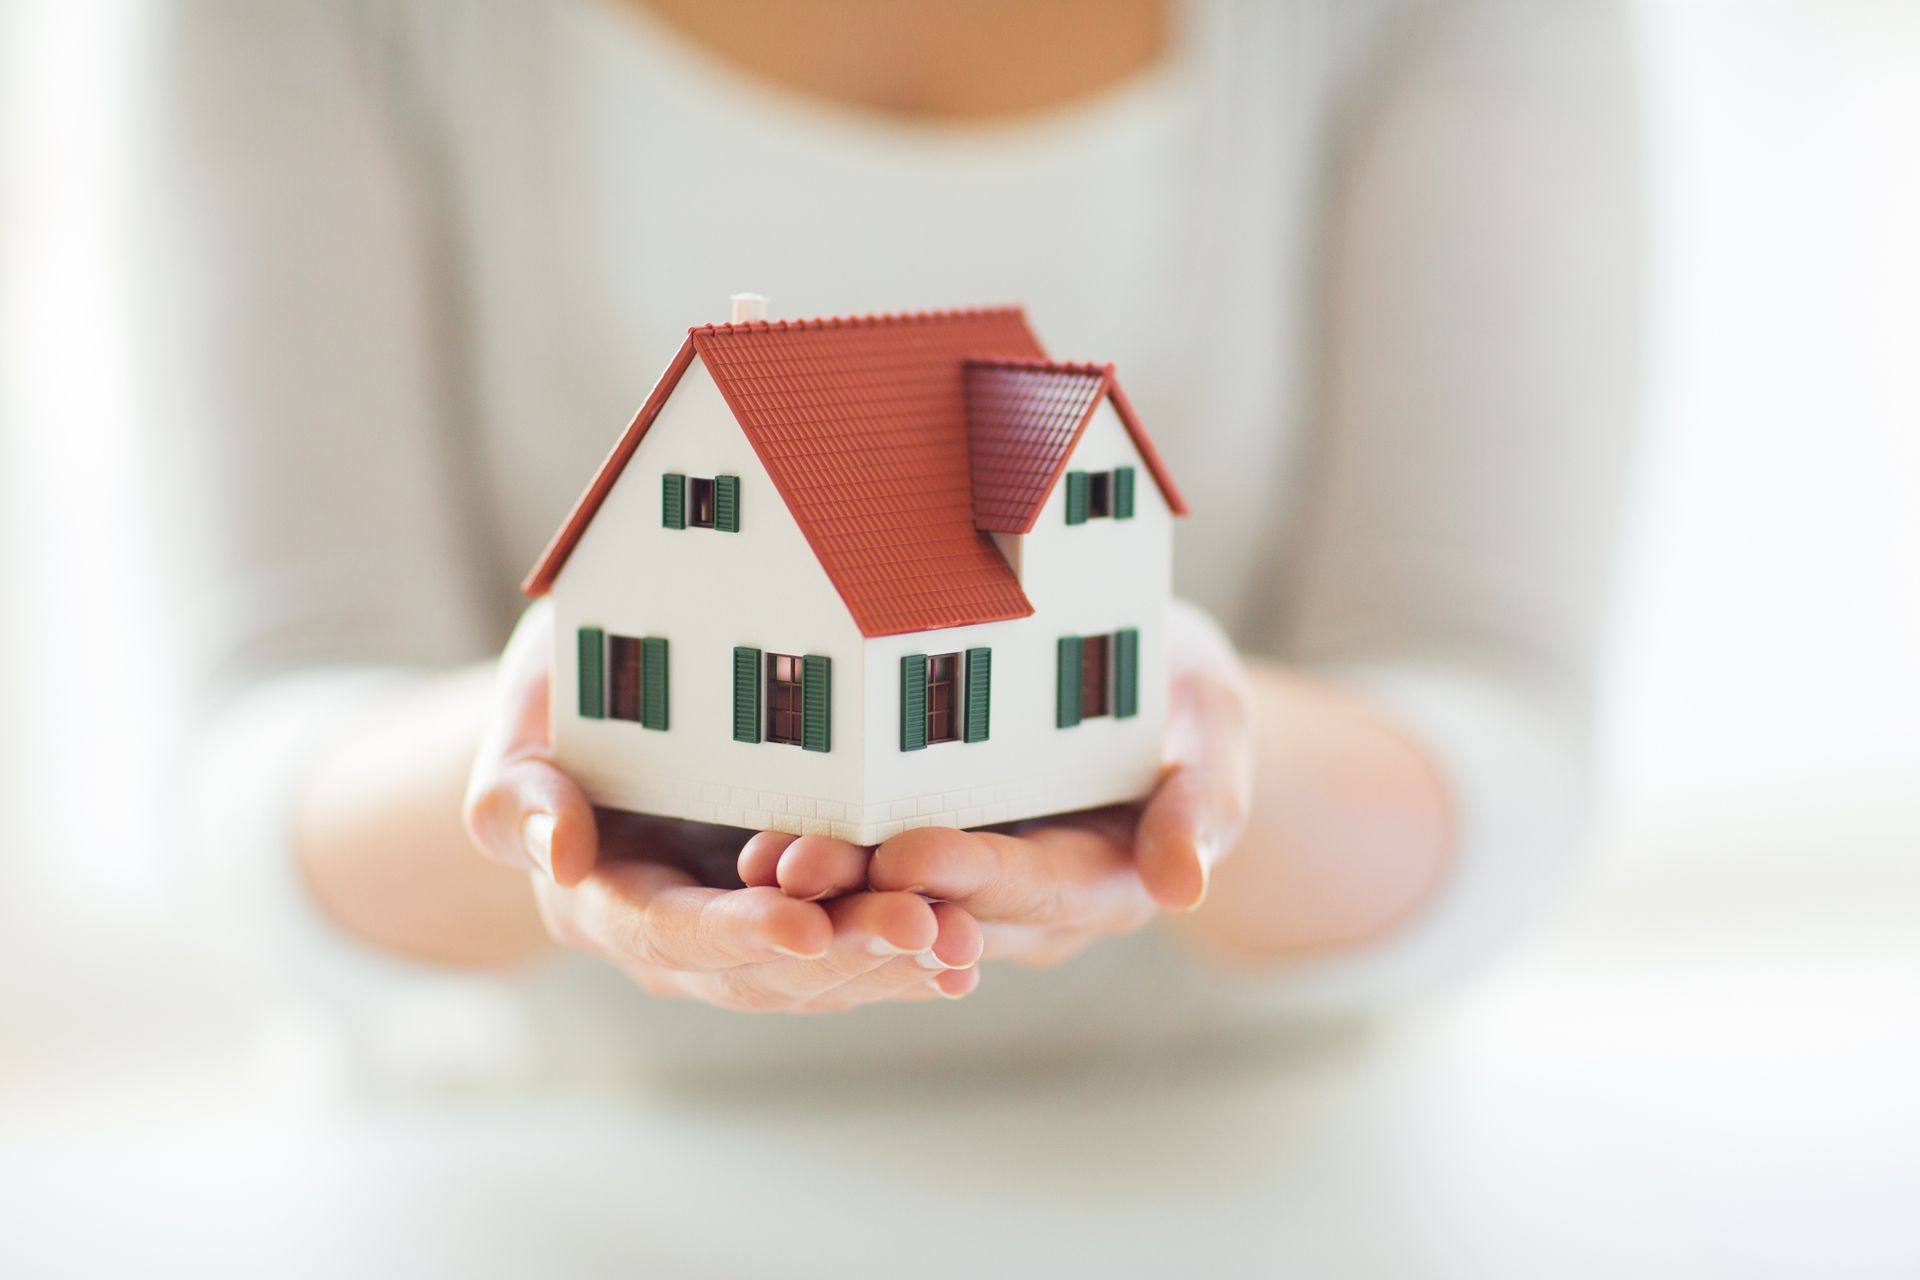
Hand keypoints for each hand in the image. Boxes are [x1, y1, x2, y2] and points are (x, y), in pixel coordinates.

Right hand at [462, 600, 980, 1010]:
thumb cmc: (564, 693)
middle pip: (757, 969)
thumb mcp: (526, 721)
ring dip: (889, 964)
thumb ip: (520, 795)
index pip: (666, 929)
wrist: (605, 703)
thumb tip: (561, 856)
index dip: (733, 933)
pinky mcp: (796, 918)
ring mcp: (738, 934)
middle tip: (918, 927)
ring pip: (816, 974)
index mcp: (598, 897)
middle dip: (841, 952)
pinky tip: (967, 953)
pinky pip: (851, 955)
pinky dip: (907, 958)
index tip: (801, 926)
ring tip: (959, 942)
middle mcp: (673, 934)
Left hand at [767, 599, 1254, 967]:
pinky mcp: (930, 854)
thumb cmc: (1187, 701)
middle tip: (801, 867)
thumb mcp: (1217, 732)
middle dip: (874, 892)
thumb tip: (1184, 889)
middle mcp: (1032, 902)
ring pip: (899, 900)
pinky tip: (757, 844)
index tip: (911, 853)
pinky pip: (873, 868)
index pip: (1039, 888)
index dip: (976, 875)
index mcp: (1106, 881)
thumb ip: (1203, 805)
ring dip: (831, 886)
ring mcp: (975, 885)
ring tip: (764, 860)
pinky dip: (822, 855)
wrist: (1150, 691)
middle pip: (952, 908)